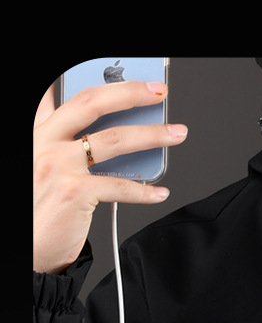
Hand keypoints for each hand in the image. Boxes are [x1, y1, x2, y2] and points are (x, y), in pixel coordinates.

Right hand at [33, 78, 187, 274]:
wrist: (27, 249)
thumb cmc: (39, 209)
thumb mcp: (40, 164)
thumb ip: (59, 140)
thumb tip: (92, 127)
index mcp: (38, 132)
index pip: (61, 94)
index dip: (94, 78)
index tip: (127, 73)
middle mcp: (47, 143)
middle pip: (94, 103)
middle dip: (131, 93)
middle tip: (159, 92)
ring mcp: (60, 166)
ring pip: (115, 140)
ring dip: (152, 134)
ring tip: (174, 133)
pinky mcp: (76, 194)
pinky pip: (119, 187)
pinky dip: (145, 190)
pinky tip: (160, 191)